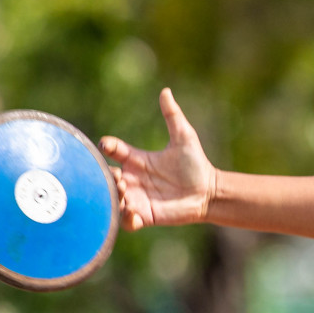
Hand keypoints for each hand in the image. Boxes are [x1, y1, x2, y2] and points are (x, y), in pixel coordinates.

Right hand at [101, 88, 216, 230]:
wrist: (209, 192)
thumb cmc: (196, 164)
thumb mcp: (184, 138)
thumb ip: (172, 116)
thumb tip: (165, 91)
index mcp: (138, 159)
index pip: (113, 150)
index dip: (107, 145)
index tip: (108, 145)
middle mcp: (133, 178)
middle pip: (106, 175)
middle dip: (104, 175)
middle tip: (118, 176)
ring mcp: (137, 198)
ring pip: (111, 198)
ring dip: (111, 196)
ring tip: (123, 192)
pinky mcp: (145, 216)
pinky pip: (125, 221)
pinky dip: (125, 218)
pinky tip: (133, 212)